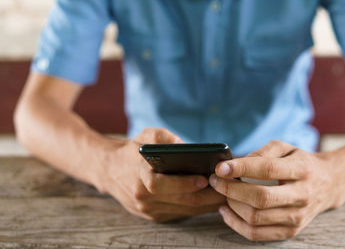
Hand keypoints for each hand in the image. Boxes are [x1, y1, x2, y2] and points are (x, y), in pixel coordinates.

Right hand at [100, 128, 225, 221]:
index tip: (205, 178)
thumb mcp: (146, 135)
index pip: (161, 184)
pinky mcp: (153, 216)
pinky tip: (211, 199)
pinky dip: (197, 208)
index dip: (185, 183)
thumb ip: (164, 138)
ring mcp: (147, 210)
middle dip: (207, 196)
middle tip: (227, 188)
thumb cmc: (132, 150)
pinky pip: (180, 213)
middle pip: (180, 200)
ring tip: (225, 194)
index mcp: (138, 175)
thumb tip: (187, 147)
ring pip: (183, 210)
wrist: (109, 171)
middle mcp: (142, 196)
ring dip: (206, 204)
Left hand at [209, 140, 338, 240]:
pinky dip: (236, 224)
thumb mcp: (285, 148)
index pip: (268, 170)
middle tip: (216, 180)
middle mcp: (302, 195)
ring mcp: (297, 217)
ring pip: (256, 218)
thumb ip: (262, 152)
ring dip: (231, 206)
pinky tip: (226, 210)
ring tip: (222, 193)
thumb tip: (236, 164)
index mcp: (301, 170)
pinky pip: (257, 234)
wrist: (328, 184)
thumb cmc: (300, 162)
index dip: (241, 168)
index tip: (220, 167)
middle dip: (231, 190)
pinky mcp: (291, 231)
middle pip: (260, 198)